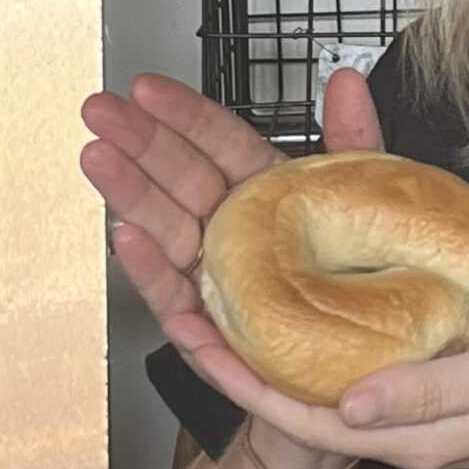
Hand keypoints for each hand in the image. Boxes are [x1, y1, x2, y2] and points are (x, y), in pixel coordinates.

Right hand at [79, 67, 383, 436]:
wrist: (352, 386)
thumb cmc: (357, 298)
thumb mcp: (367, 210)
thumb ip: (353, 142)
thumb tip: (345, 83)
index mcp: (264, 195)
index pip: (218, 144)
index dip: (183, 115)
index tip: (149, 89)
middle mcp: (229, 231)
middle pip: (178, 179)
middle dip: (138, 143)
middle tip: (104, 112)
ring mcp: (210, 276)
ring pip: (162, 229)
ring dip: (128, 195)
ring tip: (101, 161)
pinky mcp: (203, 326)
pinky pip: (173, 296)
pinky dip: (149, 271)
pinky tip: (128, 240)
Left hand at [152, 307, 468, 468]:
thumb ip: (425, 393)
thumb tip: (346, 404)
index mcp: (403, 436)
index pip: (295, 415)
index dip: (236, 377)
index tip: (185, 332)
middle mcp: (392, 430)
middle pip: (290, 396)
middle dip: (230, 353)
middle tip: (175, 297)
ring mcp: (406, 412)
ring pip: (312, 379)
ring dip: (260, 340)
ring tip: (212, 292)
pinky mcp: (422, 385)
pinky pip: (345, 363)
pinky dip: (307, 332)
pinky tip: (292, 296)